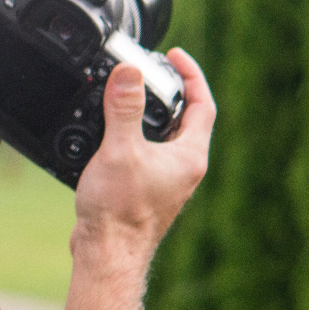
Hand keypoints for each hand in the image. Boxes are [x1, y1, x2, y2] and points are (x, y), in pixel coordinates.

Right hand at [73, 48, 213, 254]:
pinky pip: (144, 153)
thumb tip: (130, 72)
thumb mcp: (120, 150)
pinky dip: (131, 136)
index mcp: (189, 156)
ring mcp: (166, 180)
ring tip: (125, 96)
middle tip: (148, 71)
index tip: (174, 55)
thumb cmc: (120, 213)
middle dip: (167, 91)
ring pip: (163, 137)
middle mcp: (184, 168)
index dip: (191, 74)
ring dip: (147, 113)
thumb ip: (124, 109)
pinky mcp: (145, 190)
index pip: (202, 104)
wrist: (107, 254)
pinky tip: (108, 134)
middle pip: (184, 118)